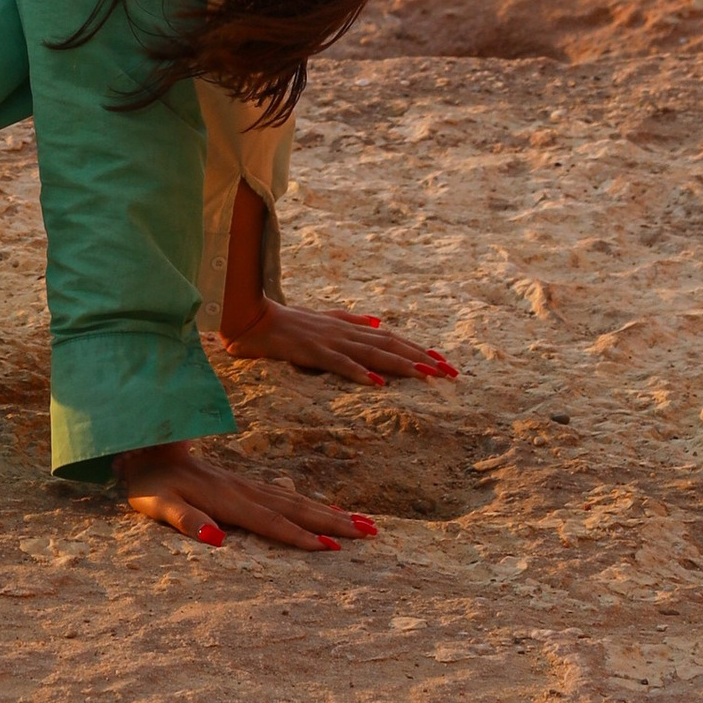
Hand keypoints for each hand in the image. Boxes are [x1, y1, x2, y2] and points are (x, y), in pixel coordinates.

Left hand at [108, 439, 379, 554]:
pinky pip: (285, 497)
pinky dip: (310, 505)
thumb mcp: (157, 505)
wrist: (145, 449)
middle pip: (294, 508)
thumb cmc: (150, 486)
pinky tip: (326, 511)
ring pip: (295, 501)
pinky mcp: (244, 485)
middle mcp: (243, 491)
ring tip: (363, 524)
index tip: (331, 548)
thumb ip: (185, 520)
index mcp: (226, 499)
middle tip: (370, 533)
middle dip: (333, 522)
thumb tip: (215, 539)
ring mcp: (246, 485)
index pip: (269, 522)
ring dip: (329, 513)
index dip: (299, 536)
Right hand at [217, 302, 457, 385]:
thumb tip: (380, 322)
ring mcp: (330, 341)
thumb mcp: (325, 319)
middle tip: (450, 372)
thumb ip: (352, 320)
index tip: (444, 362)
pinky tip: (377, 383)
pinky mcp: (312, 351)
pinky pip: (339, 363)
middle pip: (390, 345)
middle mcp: (345, 332)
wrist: (252, 319)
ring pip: (372, 353)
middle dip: (422, 358)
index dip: (419, 348)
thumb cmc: (287, 321)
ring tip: (427, 375)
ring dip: (401, 364)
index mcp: (349, 328)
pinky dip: (359, 372)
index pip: (392, 338)